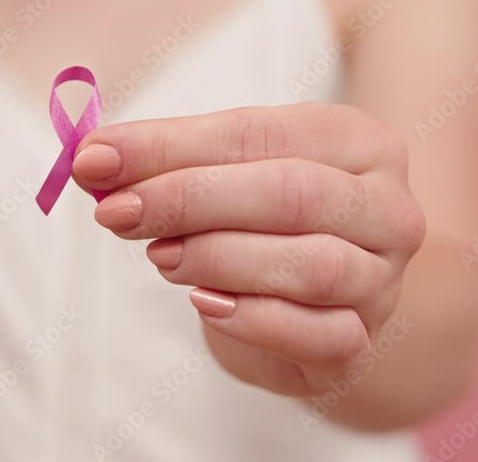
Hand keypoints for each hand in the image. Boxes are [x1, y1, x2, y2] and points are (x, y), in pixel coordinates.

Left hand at [72, 103, 425, 396]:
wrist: (309, 309)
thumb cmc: (260, 227)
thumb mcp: (220, 178)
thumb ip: (165, 163)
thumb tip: (91, 159)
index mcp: (355, 142)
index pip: (257, 133)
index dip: (170, 146)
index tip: (95, 160)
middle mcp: (386, 207)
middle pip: (291, 194)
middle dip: (189, 199)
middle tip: (115, 211)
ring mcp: (383, 280)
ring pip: (311, 264)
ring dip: (218, 258)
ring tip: (159, 257)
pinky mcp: (362, 344)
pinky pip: (320, 335)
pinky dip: (253, 319)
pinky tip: (204, 303)